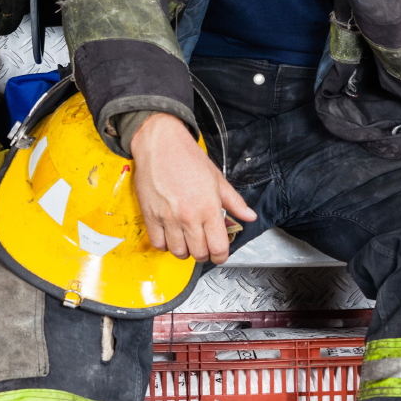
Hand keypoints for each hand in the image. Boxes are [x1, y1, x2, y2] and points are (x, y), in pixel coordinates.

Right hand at [129, 112, 257, 263]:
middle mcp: (189, 216)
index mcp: (209, 208)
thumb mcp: (217, 179)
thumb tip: (249, 216)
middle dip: (204, 254)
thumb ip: (235, 202)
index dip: (221, 256)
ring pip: (178, 252)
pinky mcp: (150, 216)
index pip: (218, 248)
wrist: (161, 144)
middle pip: (199, 254)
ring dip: (185, 251)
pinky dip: (165, 245)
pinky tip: (170, 235)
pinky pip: (158, 243)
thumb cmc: (188, 157)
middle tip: (204, 245)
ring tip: (187, 241)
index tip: (219, 253)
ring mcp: (168, 218)